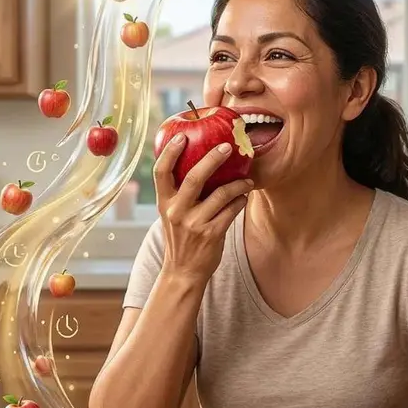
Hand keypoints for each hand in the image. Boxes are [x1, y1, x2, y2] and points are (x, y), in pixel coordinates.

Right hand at [154, 136, 253, 281]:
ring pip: (221, 194)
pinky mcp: (211, 234)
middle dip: (212, 159)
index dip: (170, 152)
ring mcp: (194, 224)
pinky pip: (231, 210)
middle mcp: (176, 211)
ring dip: (238, 183)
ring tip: (247, 180)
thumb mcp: (172, 215)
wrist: (183, 272)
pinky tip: (244, 196)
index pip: (160, 172)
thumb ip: (180, 193)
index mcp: (164, 203)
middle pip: (194, 177)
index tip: (182, 136)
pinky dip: (240, 200)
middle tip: (227, 146)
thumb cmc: (181, 238)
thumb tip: (198, 163)